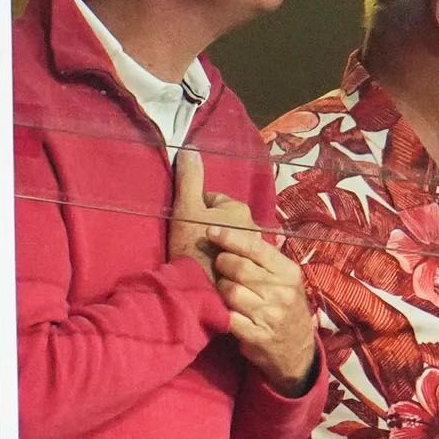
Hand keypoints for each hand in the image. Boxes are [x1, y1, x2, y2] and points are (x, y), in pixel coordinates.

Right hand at [167, 150, 258, 279]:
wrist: (202, 290)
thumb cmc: (192, 246)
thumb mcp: (186, 209)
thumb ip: (189, 178)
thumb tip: (190, 148)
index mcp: (238, 209)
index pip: (212, 200)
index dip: (195, 211)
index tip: (187, 226)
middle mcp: (252, 226)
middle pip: (223, 220)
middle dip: (210, 228)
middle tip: (193, 242)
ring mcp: (253, 250)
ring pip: (230, 239)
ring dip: (218, 246)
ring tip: (202, 258)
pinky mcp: (251, 271)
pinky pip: (235, 258)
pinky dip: (223, 262)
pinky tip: (212, 271)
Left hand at [209, 225, 318, 393]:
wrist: (297, 351)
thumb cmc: (285, 307)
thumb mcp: (285, 281)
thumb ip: (263, 260)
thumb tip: (231, 233)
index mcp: (288, 273)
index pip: (255, 248)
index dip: (230, 237)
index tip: (211, 231)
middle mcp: (282, 292)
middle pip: (238, 268)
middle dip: (222, 264)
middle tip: (220, 266)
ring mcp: (270, 315)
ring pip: (229, 291)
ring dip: (222, 290)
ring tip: (228, 292)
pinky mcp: (257, 336)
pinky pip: (227, 316)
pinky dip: (222, 313)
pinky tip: (226, 311)